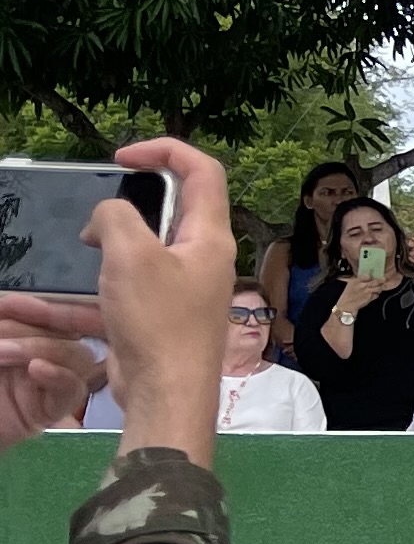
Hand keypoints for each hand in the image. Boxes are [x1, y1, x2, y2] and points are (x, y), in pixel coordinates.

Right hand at [0, 138, 232, 467]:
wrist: (166, 392)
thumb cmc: (158, 323)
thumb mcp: (129, 255)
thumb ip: (116, 218)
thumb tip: (108, 217)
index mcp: (210, 237)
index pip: (202, 171)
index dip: (165, 151)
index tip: (124, 157)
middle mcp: (204, 258)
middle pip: (173, 209)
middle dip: (132, 202)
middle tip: (100, 216)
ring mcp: (185, 287)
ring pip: (145, 248)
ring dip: (111, 243)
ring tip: (87, 249)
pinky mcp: (163, 314)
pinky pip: (130, 284)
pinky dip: (102, 280)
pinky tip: (73, 289)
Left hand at [0, 318, 101, 450]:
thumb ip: (2, 322)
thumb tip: (15, 302)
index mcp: (22, 339)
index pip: (51, 317)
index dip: (43, 307)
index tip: (13, 305)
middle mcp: (39, 359)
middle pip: (68, 333)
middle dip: (34, 328)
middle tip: (0, 339)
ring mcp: (45, 385)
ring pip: (76, 357)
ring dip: (42, 348)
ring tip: (3, 354)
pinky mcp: (48, 412)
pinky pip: (72, 390)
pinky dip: (60, 376)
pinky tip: (37, 370)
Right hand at [327, 271, 386, 317]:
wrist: (347, 305)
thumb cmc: (348, 294)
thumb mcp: (350, 284)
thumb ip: (359, 279)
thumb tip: (366, 275)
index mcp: (357, 281)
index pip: (367, 275)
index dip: (371, 275)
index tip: (374, 274)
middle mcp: (363, 286)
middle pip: (376, 281)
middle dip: (381, 280)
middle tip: (384, 278)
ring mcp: (367, 292)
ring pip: (378, 288)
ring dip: (381, 287)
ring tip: (381, 286)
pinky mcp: (370, 298)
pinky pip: (377, 295)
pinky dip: (377, 294)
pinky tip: (375, 293)